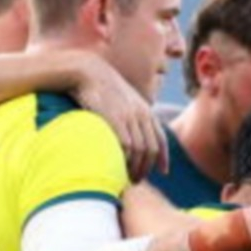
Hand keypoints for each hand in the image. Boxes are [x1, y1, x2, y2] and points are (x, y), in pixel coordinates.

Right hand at [72, 53, 167, 182]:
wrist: (86, 70)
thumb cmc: (98, 86)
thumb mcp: (120, 98)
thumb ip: (128, 114)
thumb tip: (126, 131)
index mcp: (145, 110)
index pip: (160, 138)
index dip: (164, 157)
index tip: (163, 171)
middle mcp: (142, 114)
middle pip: (151, 149)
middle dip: (147, 168)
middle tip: (137, 180)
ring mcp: (130, 117)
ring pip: (141, 151)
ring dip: (136, 168)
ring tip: (128, 179)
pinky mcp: (116, 119)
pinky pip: (127, 146)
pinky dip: (125, 160)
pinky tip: (119, 168)